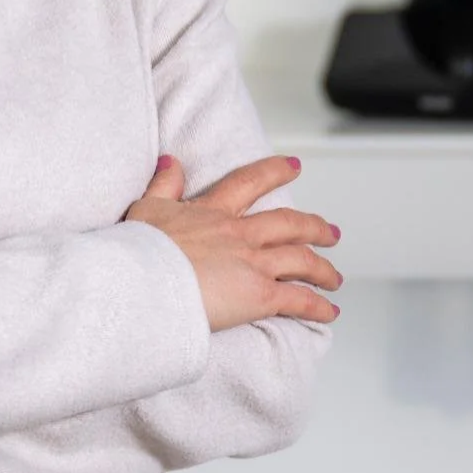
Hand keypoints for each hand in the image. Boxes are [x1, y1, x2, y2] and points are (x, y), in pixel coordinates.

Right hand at [123, 154, 342, 329]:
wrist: (142, 280)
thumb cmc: (137, 250)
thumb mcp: (147, 208)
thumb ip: (164, 184)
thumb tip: (172, 161)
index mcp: (212, 212)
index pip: (249, 183)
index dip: (275, 172)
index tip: (294, 166)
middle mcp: (239, 234)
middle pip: (288, 224)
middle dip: (314, 227)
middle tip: (331, 232)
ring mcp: (252, 263)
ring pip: (301, 260)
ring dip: (323, 269)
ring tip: (334, 277)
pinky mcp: (259, 295)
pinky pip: (298, 299)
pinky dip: (318, 305)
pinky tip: (329, 310)